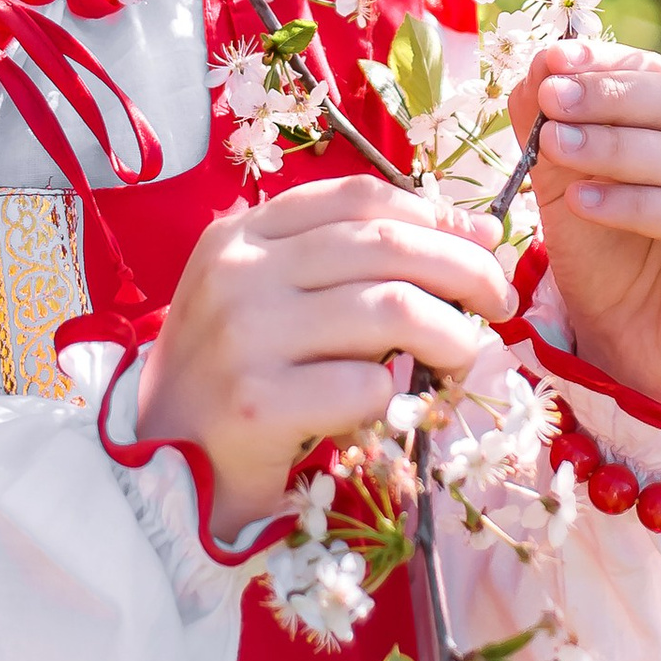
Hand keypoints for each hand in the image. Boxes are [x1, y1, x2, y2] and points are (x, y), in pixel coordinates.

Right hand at [136, 176, 512, 537]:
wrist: (160, 463)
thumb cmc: (232, 376)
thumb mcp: (266, 296)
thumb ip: (338, 263)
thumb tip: (464, 236)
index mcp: (241, 234)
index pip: (358, 198)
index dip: (435, 211)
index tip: (483, 236)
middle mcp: (238, 273)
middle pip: (385, 247)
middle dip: (464, 268)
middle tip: (500, 300)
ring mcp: (244, 337)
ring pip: (389, 311)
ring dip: (451, 334)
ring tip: (466, 355)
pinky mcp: (257, 404)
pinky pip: (364, 385)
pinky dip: (394, 395)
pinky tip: (387, 407)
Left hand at [508, 49, 660, 408]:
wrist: (635, 352)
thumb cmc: (611, 260)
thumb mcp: (570, 182)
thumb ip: (557, 123)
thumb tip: (538, 59)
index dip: (609, 62)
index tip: (551, 59)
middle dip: (613, 95)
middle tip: (554, 96)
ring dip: (617, 146)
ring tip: (556, 145)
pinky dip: (637, 204)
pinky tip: (585, 201)